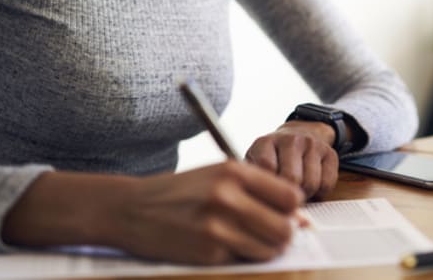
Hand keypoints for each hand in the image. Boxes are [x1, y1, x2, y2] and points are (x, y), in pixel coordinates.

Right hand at [2, 161, 303, 264]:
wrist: (132, 208)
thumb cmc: (181, 191)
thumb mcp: (219, 175)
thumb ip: (260, 191)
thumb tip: (301, 219)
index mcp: (234, 171)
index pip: (291, 196)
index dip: (292, 209)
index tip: (284, 213)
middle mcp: (228, 196)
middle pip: (285, 228)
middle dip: (283, 234)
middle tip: (270, 232)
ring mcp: (217, 227)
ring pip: (269, 249)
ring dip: (264, 249)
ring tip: (245, 239)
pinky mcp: (207, 254)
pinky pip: (243, 261)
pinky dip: (239, 257)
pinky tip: (221, 244)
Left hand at [245, 120, 338, 198]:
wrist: (299, 134)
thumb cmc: (273, 157)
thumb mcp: (255, 163)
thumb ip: (255, 181)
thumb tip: (261, 206)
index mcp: (266, 142)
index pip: (267, 168)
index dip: (268, 187)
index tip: (268, 194)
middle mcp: (290, 140)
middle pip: (291, 178)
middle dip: (288, 195)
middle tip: (285, 197)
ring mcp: (312, 144)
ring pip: (310, 184)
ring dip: (305, 195)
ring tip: (297, 190)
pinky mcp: (330, 153)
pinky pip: (327, 184)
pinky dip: (320, 192)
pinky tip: (312, 186)